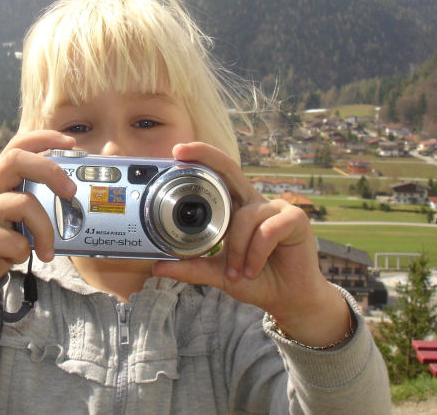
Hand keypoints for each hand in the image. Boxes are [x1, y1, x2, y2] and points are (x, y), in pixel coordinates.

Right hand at [0, 131, 75, 335]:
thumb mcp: (14, 218)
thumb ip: (34, 204)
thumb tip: (75, 199)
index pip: (17, 146)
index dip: (43, 138)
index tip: (70, 143)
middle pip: (16, 160)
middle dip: (50, 170)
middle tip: (70, 191)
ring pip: (24, 204)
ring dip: (45, 230)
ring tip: (48, 249)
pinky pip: (17, 241)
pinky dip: (26, 252)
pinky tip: (17, 258)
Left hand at [153, 142, 350, 346]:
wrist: (286, 299)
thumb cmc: (254, 279)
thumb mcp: (217, 274)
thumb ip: (191, 268)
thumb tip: (157, 267)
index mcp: (235, 210)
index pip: (217, 178)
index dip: (200, 161)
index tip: (176, 153)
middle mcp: (253, 203)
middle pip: (230, 169)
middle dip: (205, 156)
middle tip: (180, 152)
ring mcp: (275, 209)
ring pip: (245, 217)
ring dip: (236, 250)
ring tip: (237, 272)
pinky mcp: (295, 220)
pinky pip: (267, 230)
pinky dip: (256, 253)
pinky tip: (253, 269)